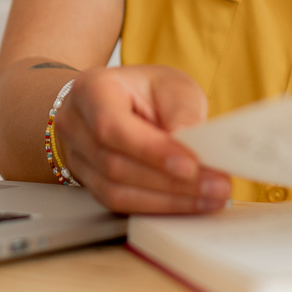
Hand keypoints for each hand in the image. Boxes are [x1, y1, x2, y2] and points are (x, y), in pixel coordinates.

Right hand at [55, 65, 231, 213]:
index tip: (191, 165)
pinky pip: (122, 205)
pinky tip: (189, 203)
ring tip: (211, 196)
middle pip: (115, 164)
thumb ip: (181, 110)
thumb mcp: (171, 84)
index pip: (112, 126)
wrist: (121, 102)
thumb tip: (190, 143)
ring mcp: (78, 158)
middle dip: (170, 181)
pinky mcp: (91, 185)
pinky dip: (159, 207)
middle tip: (216, 184)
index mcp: (91, 91)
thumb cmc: (144, 91)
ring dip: (168, 200)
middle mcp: (75, 125)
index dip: (150, 150)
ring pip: (117, 192)